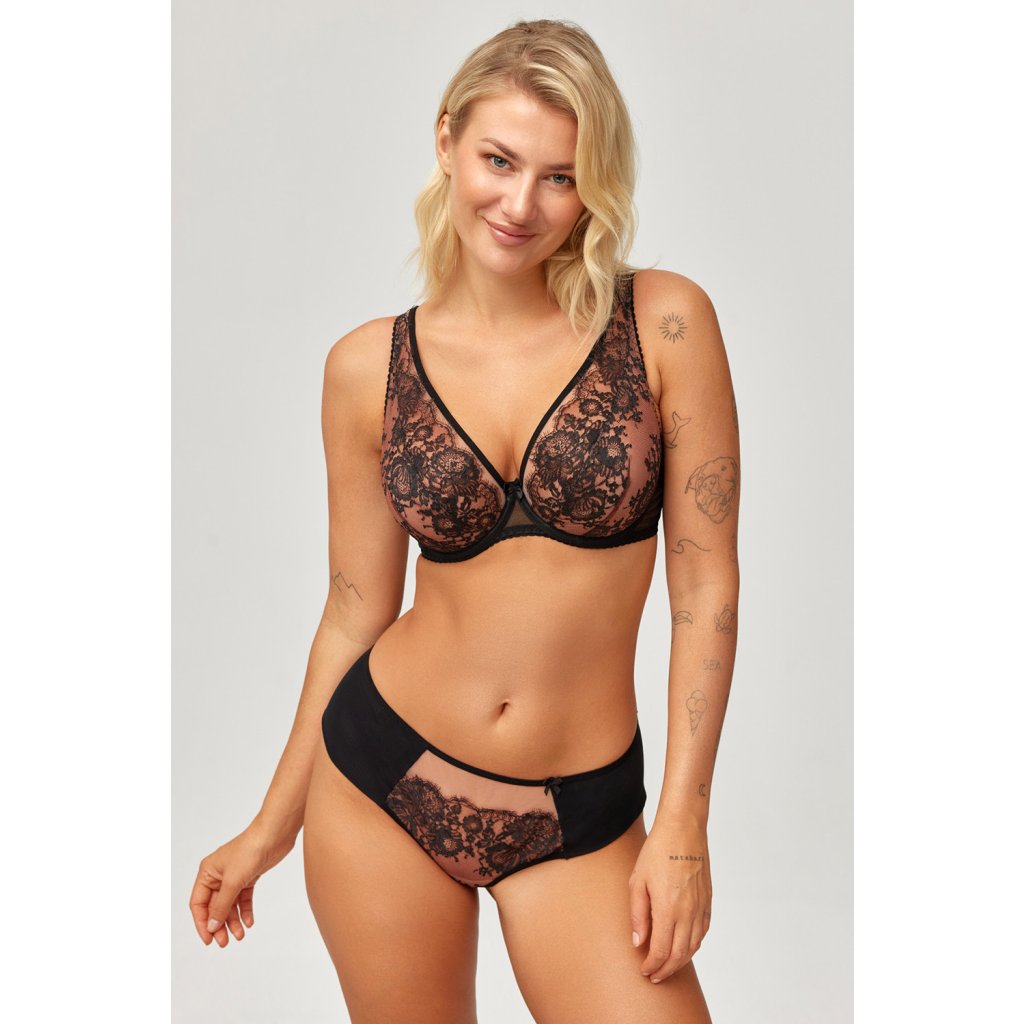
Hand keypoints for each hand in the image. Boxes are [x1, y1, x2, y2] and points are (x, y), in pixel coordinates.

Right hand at [189, 820, 294, 947]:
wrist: (274, 835)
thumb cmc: (250, 851)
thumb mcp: (232, 881)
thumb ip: (221, 905)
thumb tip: (212, 926)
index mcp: (207, 872)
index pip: (198, 904)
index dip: (202, 923)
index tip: (209, 940)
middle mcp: (218, 875)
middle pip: (214, 907)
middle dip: (219, 925)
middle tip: (225, 943)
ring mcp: (233, 876)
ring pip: (229, 905)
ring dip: (233, 921)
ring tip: (240, 935)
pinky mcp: (248, 877)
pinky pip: (243, 899)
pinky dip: (245, 911)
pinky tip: (249, 922)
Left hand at [628, 818, 711, 983]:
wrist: (683, 830)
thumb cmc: (657, 851)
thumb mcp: (638, 881)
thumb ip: (638, 914)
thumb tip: (639, 942)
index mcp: (668, 909)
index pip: (662, 951)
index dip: (652, 965)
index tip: (644, 970)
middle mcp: (688, 912)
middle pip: (679, 955)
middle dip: (666, 970)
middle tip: (654, 975)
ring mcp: (700, 907)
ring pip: (694, 946)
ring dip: (680, 961)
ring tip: (667, 965)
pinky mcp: (708, 900)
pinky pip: (703, 931)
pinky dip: (694, 945)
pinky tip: (684, 945)